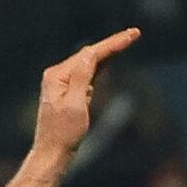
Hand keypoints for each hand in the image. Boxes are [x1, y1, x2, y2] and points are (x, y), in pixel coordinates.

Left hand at [32, 27, 140, 160]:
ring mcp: (61, 84)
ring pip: (89, 63)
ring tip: (127, 40)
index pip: (89, 54)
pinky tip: (110, 58)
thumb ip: (82, 77)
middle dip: (112, 44)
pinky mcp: (68, 93)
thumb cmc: (64, 133)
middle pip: (90, 55)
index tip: (132, 34)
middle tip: (134, 33)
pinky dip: (101, 66)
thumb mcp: (76, 105)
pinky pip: (87, 74)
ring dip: (108, 52)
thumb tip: (90, 53)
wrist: (52, 154)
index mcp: (57, 76)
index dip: (112, 44)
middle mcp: (57, 76)